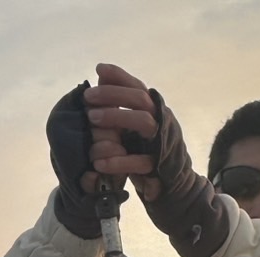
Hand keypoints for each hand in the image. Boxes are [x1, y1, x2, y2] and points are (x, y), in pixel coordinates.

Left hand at [83, 64, 162, 201]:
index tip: (99, 69)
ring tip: (91, 119)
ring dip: (116, 117)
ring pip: (144, 122)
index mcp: (154, 110)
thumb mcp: (131, 125)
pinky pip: (139, 161)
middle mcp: (161, 121)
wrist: (171, 184)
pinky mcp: (159, 167)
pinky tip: (98, 162)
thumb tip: (101, 73)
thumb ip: (119, 103)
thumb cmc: (146, 150)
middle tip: (88, 97)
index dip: (120, 77)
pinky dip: (118, 162)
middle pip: (141, 99)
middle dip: (113, 94)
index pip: (138, 87)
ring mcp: (163, 142)